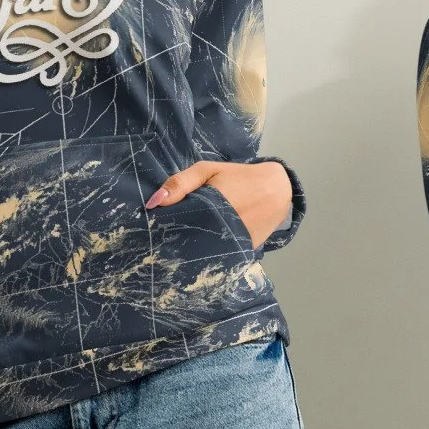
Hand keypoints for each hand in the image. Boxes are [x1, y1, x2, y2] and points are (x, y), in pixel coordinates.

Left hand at [146, 160, 291, 250]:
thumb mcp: (207, 171)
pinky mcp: (241, 253)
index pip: (177, 225)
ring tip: (179, 244)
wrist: (277, 189)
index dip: (163, 228)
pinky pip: (218, 257)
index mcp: (210, 207)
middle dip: (173, 242)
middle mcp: (221, 229)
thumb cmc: (238, 177)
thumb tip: (152, 203)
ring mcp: (232, 244)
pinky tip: (200, 247)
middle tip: (160, 240)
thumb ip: (180, 183)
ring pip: (202, 253)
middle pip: (187, 243)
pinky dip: (208, 253)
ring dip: (190, 250)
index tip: (151, 229)